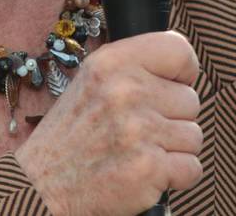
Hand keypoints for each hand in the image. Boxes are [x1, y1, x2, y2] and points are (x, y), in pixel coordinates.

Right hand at [13, 30, 202, 215]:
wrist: (42, 186)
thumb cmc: (71, 136)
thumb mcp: (91, 81)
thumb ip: (133, 68)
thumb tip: (182, 70)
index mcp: (111, 62)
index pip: (178, 49)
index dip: (182, 72)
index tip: (171, 87)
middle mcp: (125, 90)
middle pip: (191, 99)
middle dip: (173, 119)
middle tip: (139, 131)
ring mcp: (139, 130)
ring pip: (194, 136)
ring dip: (174, 149)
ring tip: (139, 152)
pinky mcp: (149, 168)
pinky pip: (192, 167)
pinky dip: (176, 176)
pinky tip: (146, 173)